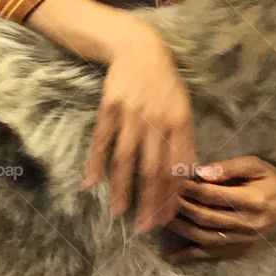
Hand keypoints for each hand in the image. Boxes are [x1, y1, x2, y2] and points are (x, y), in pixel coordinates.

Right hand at [82, 26, 195, 232]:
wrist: (139, 48)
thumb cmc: (164, 84)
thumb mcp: (182, 109)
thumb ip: (183, 141)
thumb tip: (186, 177)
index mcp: (180, 122)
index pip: (178, 167)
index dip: (173, 196)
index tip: (168, 219)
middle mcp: (157, 120)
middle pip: (154, 168)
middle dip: (150, 201)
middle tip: (146, 227)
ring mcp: (131, 114)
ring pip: (126, 158)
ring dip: (122, 187)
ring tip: (118, 212)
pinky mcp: (109, 107)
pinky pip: (102, 140)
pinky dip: (95, 162)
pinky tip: (90, 183)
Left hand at [164, 156, 275, 263]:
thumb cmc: (275, 183)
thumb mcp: (258, 166)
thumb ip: (230, 167)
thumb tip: (201, 172)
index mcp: (253, 200)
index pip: (212, 195)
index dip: (189, 188)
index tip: (170, 179)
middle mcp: (247, 224)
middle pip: (204, 217)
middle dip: (178, 207)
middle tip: (158, 198)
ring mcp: (243, 240)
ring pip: (204, 237)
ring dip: (179, 229)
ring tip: (160, 219)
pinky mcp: (239, 251)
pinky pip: (211, 255)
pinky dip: (190, 256)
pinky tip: (171, 256)